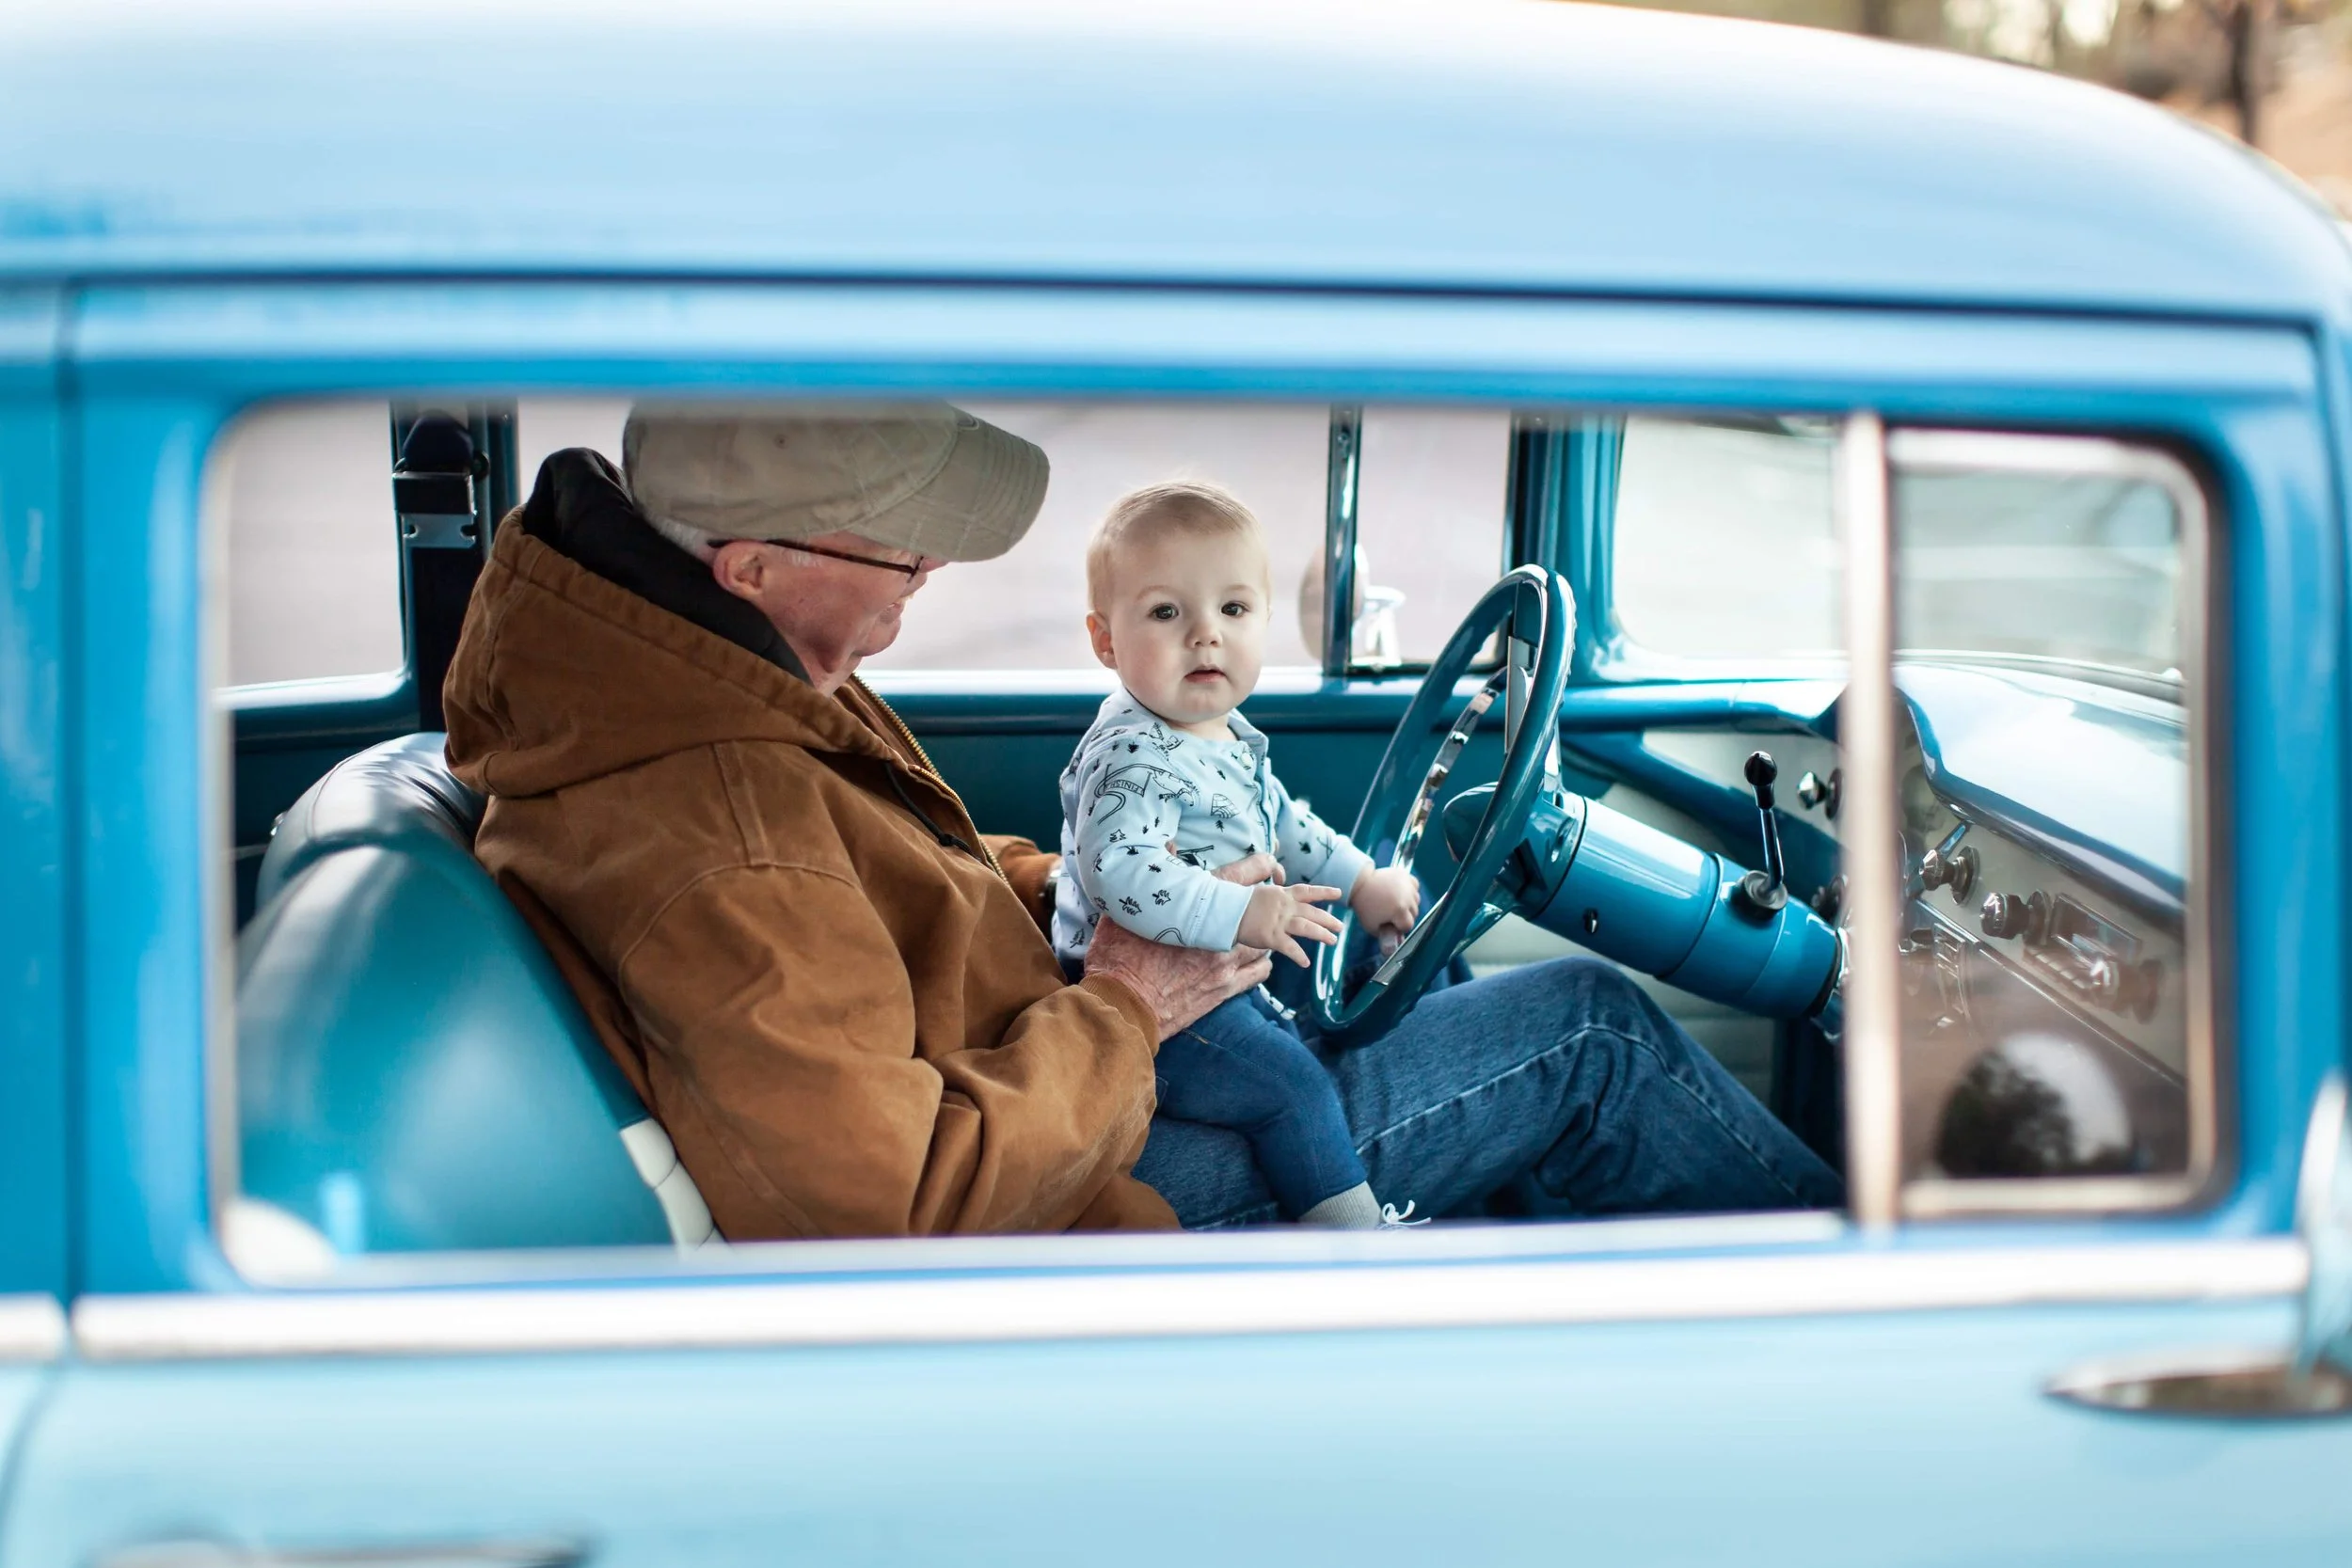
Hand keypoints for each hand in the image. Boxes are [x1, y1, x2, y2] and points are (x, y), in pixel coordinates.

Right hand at [1083, 853, 1287, 1041]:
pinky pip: (1259, 971)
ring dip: (1262, 934)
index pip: (1244, 874)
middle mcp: (1220, 933)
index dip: (1263, 864)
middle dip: (1266, 901)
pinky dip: (1261, 962)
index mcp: (1198, 906)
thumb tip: (1170, 845)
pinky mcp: (1225, 989)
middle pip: (1261, 908)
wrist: (1124, 1006)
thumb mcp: (1128, 912)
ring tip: (1252, 931)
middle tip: (1262, 899)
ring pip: (1264, 940)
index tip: (1269, 863)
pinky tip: (1252, 960)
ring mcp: (1226, 962)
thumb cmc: (1120, 958)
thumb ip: (1153, 877)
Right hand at [1236, 880, 1344, 966]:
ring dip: (1321, 934)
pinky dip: (1299, 955)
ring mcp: (1279, 922)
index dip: (1324, 892)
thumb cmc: (1238, 901)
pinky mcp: (1271, 937)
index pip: (1307, 891)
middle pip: (1312, 912)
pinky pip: (1289, 947)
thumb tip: (1280, 887)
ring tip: (1332, 941)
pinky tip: (1306, 963)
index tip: (1338, 893)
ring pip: (1306, 927)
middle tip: (1340, 926)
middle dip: (1328, 919)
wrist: (1224, 910)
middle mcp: (1284, 907)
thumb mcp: (1259, 889)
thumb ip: (1273, 891)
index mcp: (1282, 894)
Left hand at [1350, 865, 1421, 948]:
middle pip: (1413, 914)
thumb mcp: (1372, 927)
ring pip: (1415, 901)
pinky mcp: (1406, 876)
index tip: (1389, 922)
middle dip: (1403, 915)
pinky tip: (1398, 893)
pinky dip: (1408, 891)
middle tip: (1389, 912)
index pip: (1408, 926)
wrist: (1360, 883)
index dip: (1398, 926)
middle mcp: (1407, 897)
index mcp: (1399, 910)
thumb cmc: (1365, 906)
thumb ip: (1386, 937)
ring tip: (1392, 902)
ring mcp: (1408, 885)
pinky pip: (1414, 888)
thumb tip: (1397, 945)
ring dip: (1407, 903)